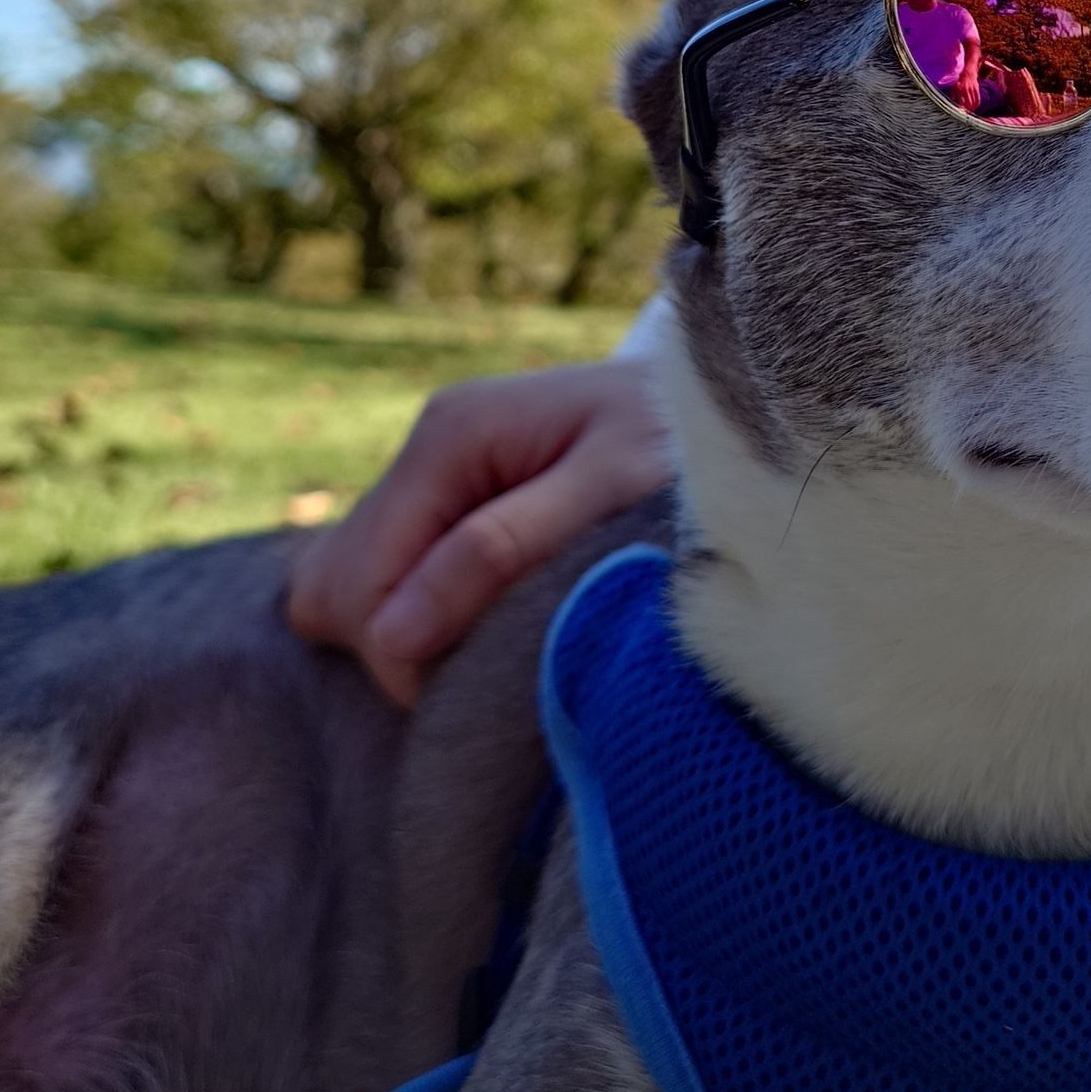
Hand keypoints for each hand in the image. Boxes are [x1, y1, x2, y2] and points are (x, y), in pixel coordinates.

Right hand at [287, 357, 670, 708]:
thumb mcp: (609, 491)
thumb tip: (392, 636)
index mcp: (452, 433)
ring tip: (519, 638)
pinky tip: (509, 625)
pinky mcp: (468, 508)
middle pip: (347, 588)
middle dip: (410, 646)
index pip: (359, 579)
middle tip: (511, 659)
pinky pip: (409, 583)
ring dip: (428, 637)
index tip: (487, 682)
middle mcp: (433, 449)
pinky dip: (445, 621)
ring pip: (370, 592)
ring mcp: (447, 480)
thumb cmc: (685, 447)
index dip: (405, 654)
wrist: (743, 409)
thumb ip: (502, 551)